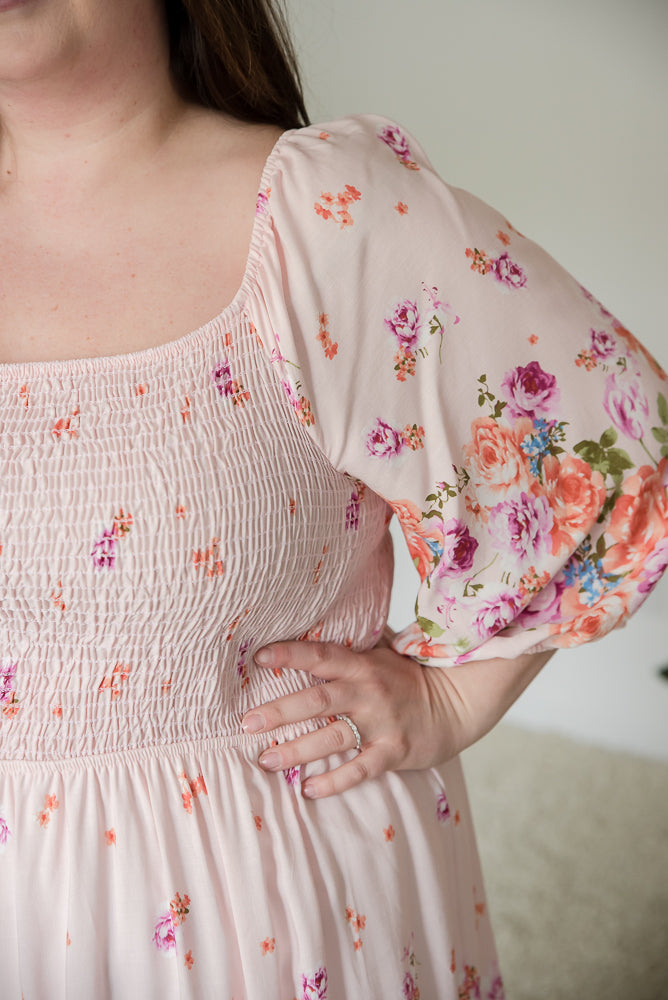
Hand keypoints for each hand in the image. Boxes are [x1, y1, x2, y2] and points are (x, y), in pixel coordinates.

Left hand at [240, 639, 551, 798]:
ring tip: (266, 761)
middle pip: (318, 699)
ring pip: (333, 737)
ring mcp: (381, 723)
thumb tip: (309, 623)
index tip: (258, 657)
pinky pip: (360, 769)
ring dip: (297, 751)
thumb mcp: (382, 650)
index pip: (321, 655)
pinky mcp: (393, 751)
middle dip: (280, 711)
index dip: (290, 654)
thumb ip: (349, 642)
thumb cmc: (407, 675)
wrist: (455, 703)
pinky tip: (309, 790)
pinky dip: (335, 781)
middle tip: (247, 723)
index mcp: (362, 664)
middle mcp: (368, 691)